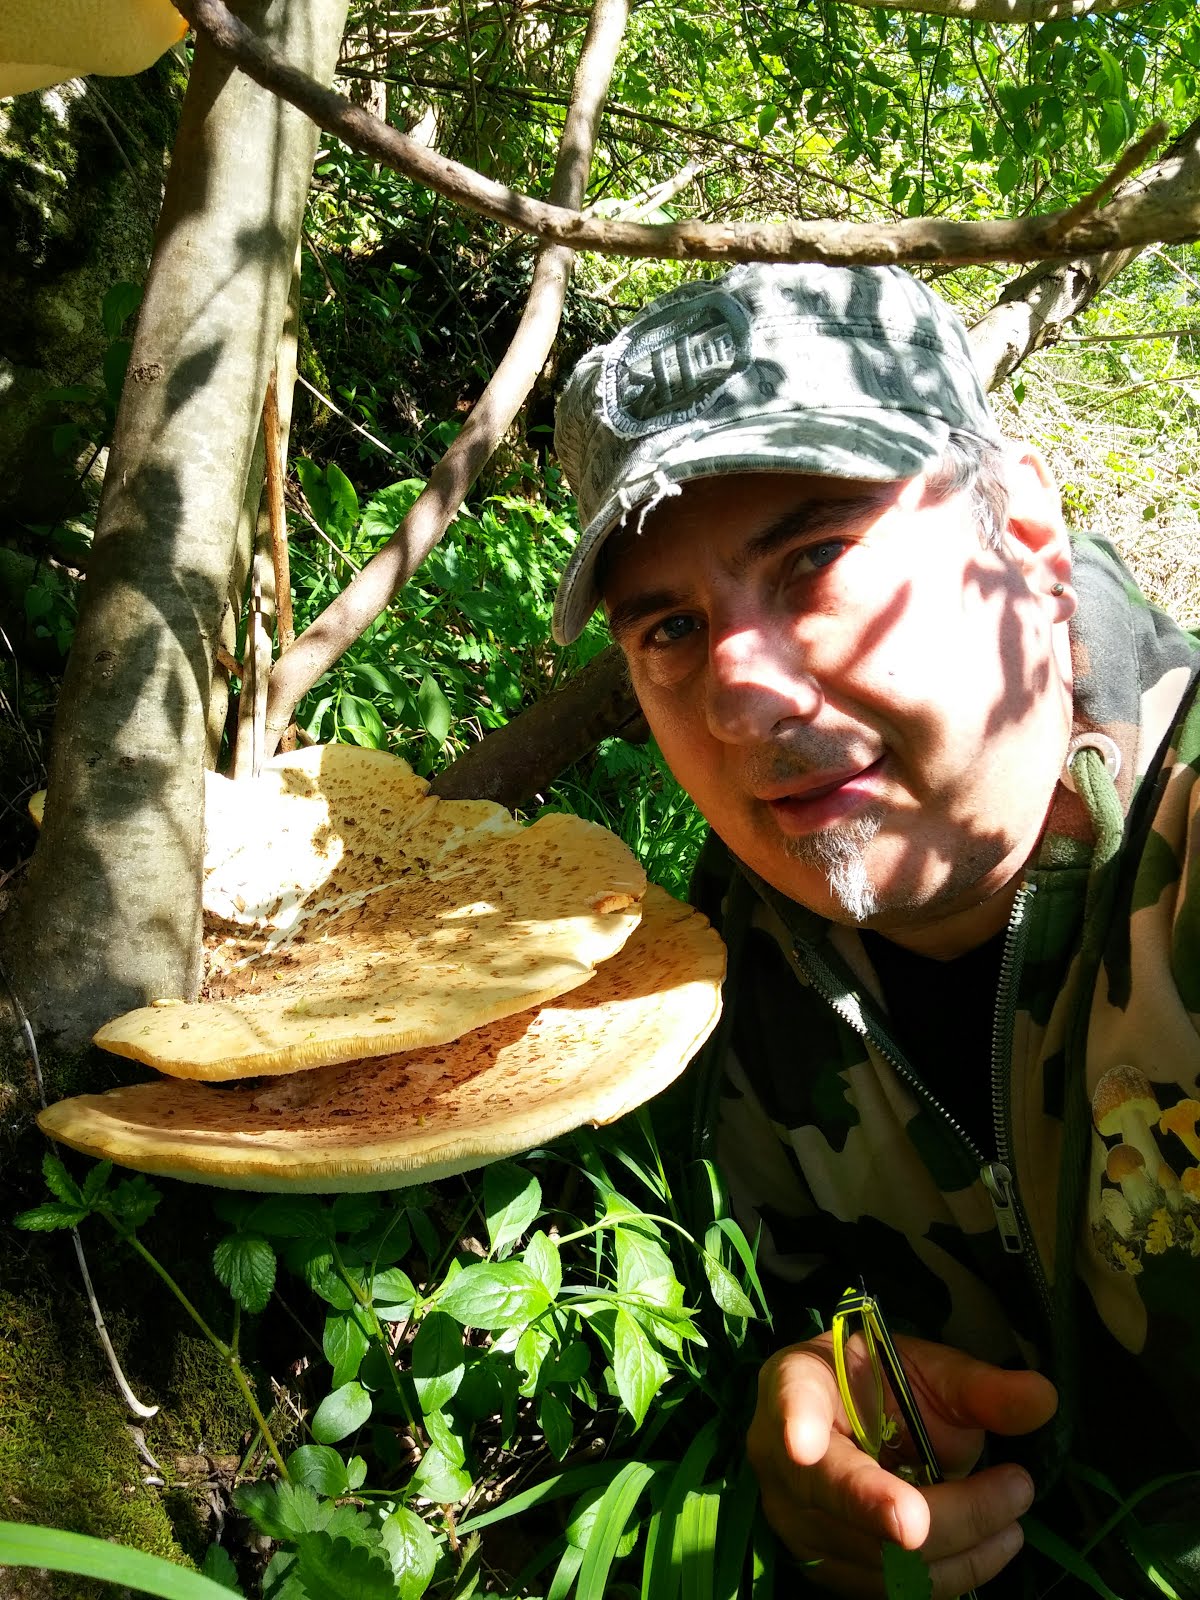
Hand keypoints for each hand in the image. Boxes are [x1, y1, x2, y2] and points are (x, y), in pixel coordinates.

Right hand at [746, 1332, 1057, 1597]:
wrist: (847, 1425)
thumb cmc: (879, 1386)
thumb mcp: (924, 1368)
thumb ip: (977, 1386)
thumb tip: (1042, 1400)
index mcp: (795, 1386)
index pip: (792, 1406)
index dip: (797, 1426)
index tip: (805, 1444)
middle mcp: (781, 1463)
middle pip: (852, 1502)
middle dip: (947, 1509)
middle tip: (1017, 1487)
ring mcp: (798, 1526)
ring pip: (881, 1560)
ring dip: (965, 1545)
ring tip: (1014, 1512)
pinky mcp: (828, 1573)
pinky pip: (895, 1591)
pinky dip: (956, 1571)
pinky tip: (992, 1542)